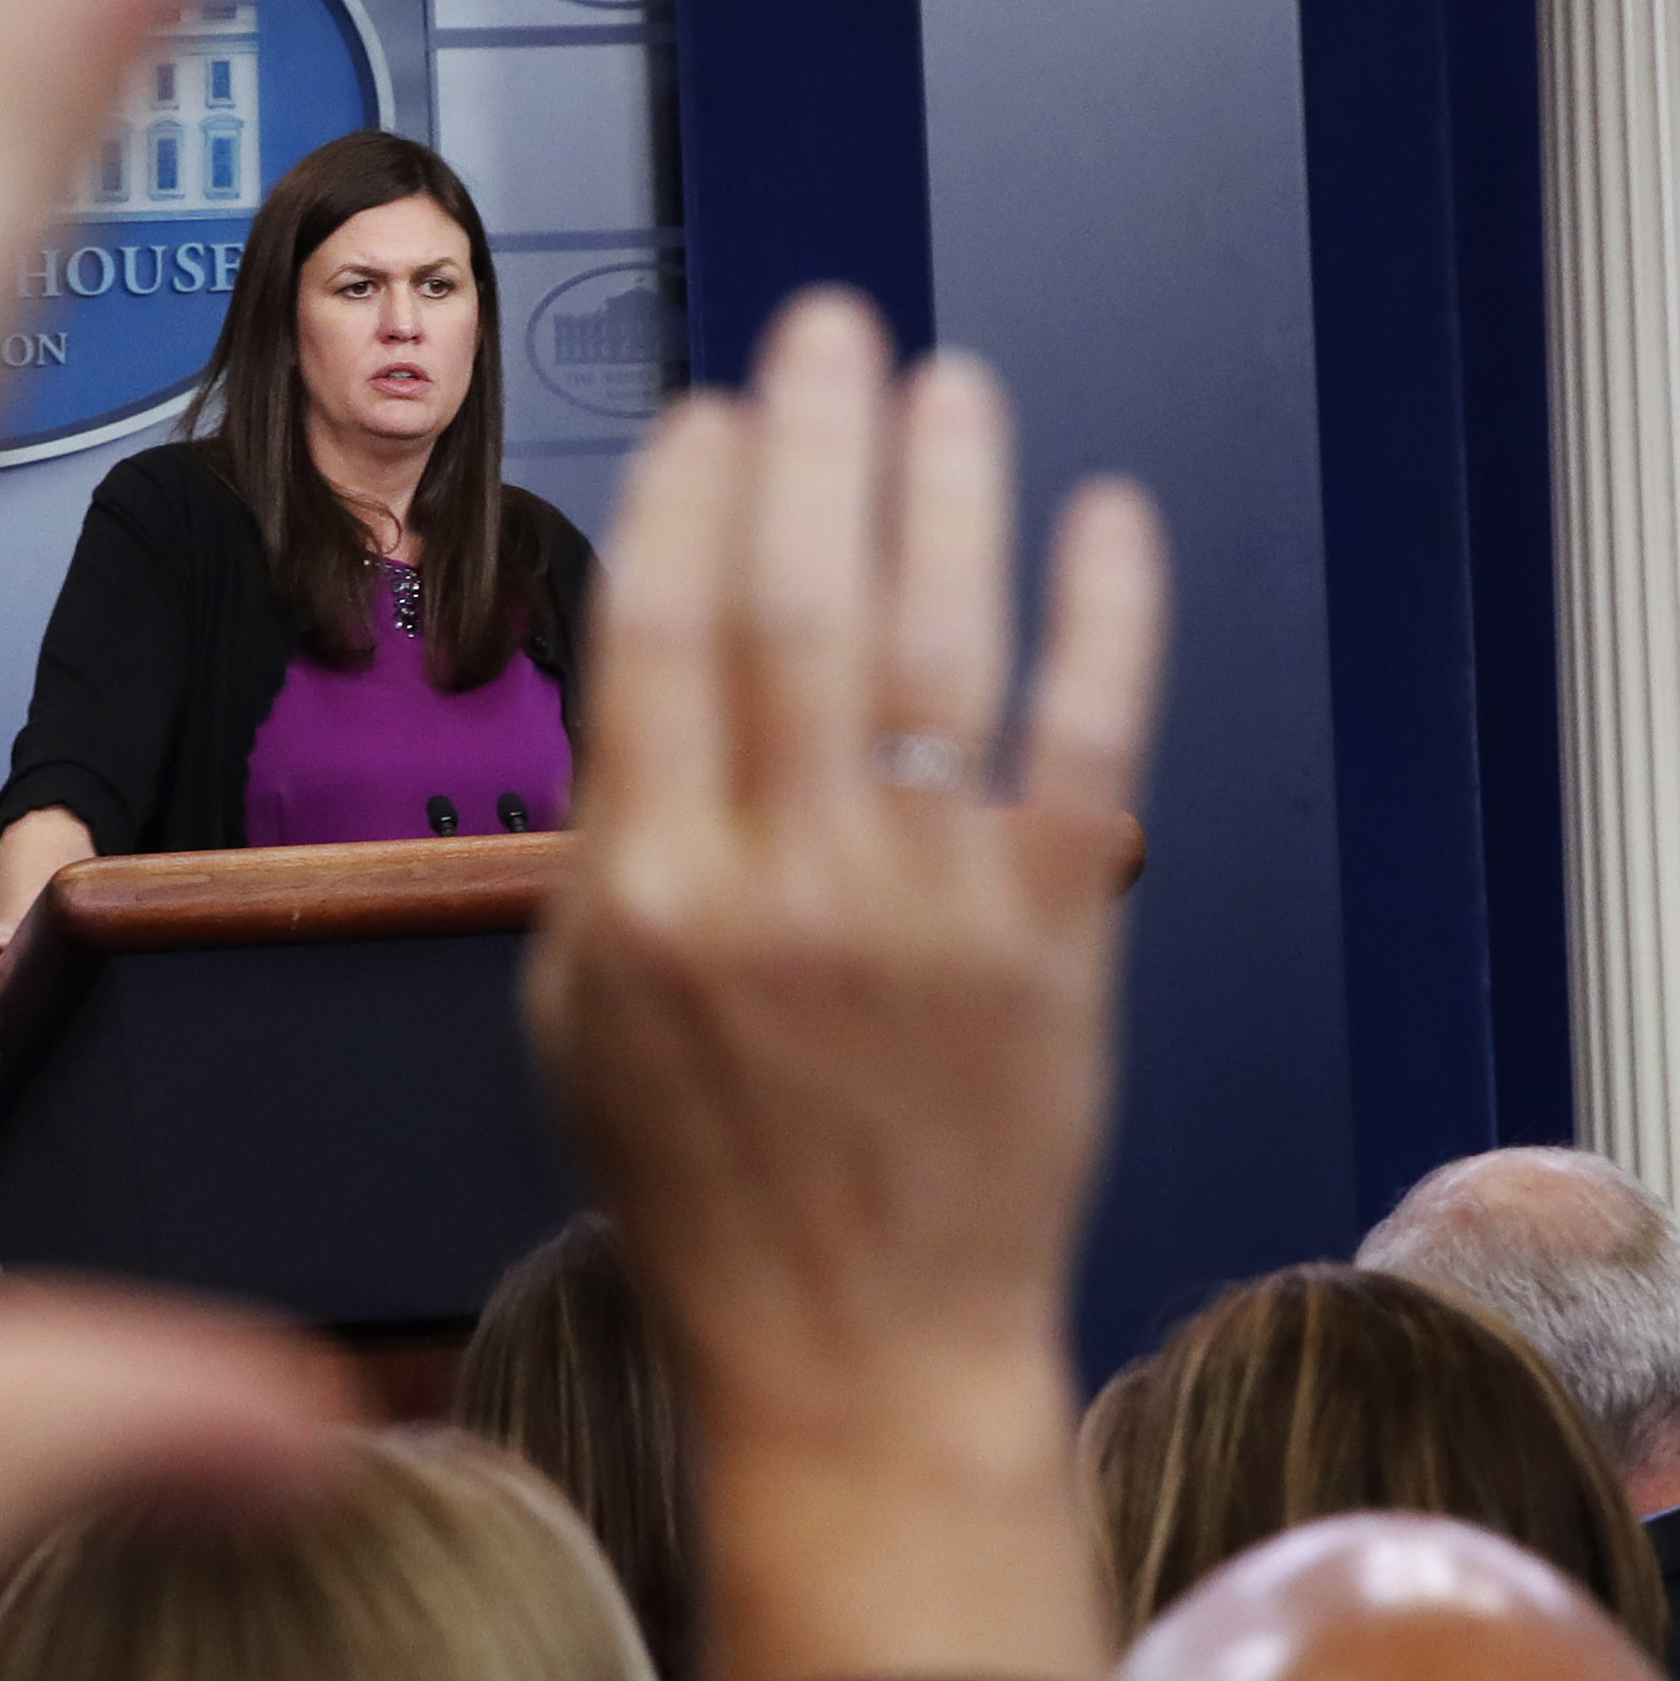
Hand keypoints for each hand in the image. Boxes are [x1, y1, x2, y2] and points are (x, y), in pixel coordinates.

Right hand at [525, 293, 1167, 1680]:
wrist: (862, 1349)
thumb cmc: (705, 1186)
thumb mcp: (578, 1017)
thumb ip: (610, 839)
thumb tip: (660, 653)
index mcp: (641, 897)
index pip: (657, 640)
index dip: (688, 503)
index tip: (712, 412)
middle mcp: (779, 881)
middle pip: (792, 604)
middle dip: (811, 443)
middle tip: (828, 331)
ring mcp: (925, 903)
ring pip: (935, 641)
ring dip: (942, 489)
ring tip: (947, 381)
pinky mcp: (1050, 933)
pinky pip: (1081, 736)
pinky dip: (1100, 614)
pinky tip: (1101, 512)